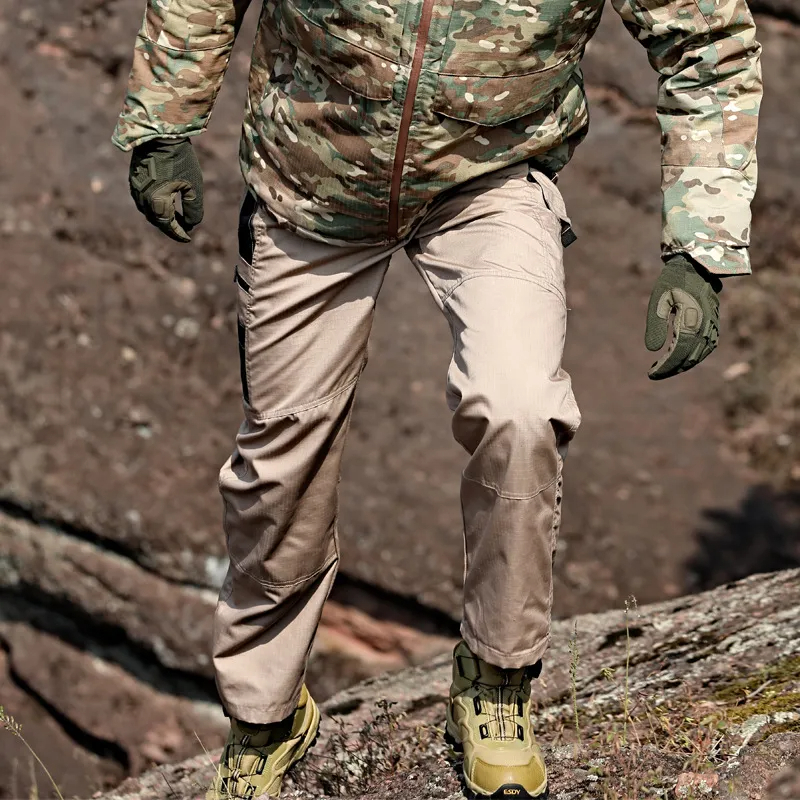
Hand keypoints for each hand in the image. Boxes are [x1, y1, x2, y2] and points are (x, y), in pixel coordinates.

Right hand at [129, 138, 203, 242]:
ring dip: (161, 218)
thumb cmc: (179, 159)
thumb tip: (192, 225)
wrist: (158, 133)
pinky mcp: (133, 179)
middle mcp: (142, 198)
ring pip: (148, 212)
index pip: (168, 226)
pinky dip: (153, 207)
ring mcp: (135, 189)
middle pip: (157, 221)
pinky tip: (164, 205)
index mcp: (157, 202)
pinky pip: (142, 201)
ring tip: (175, 219)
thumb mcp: (193, 186)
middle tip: (184, 229)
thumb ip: (194, 210)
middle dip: (171, 227)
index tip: (189, 238)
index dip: (179, 234)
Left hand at [645, 254, 721, 379]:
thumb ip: (655, 325)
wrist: (696, 265)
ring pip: (700, 354)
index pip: (679, 352)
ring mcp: (712, 325)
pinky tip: (681, 359)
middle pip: (690, 357)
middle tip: (654, 373)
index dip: (665, 366)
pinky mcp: (714, 323)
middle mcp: (705, 326)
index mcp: (691, 320)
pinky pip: (708, 346)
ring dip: (683, 364)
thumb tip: (653, 350)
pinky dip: (695, 356)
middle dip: (672, 368)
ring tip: (666, 369)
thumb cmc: (673, 281)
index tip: (651, 373)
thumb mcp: (658, 301)